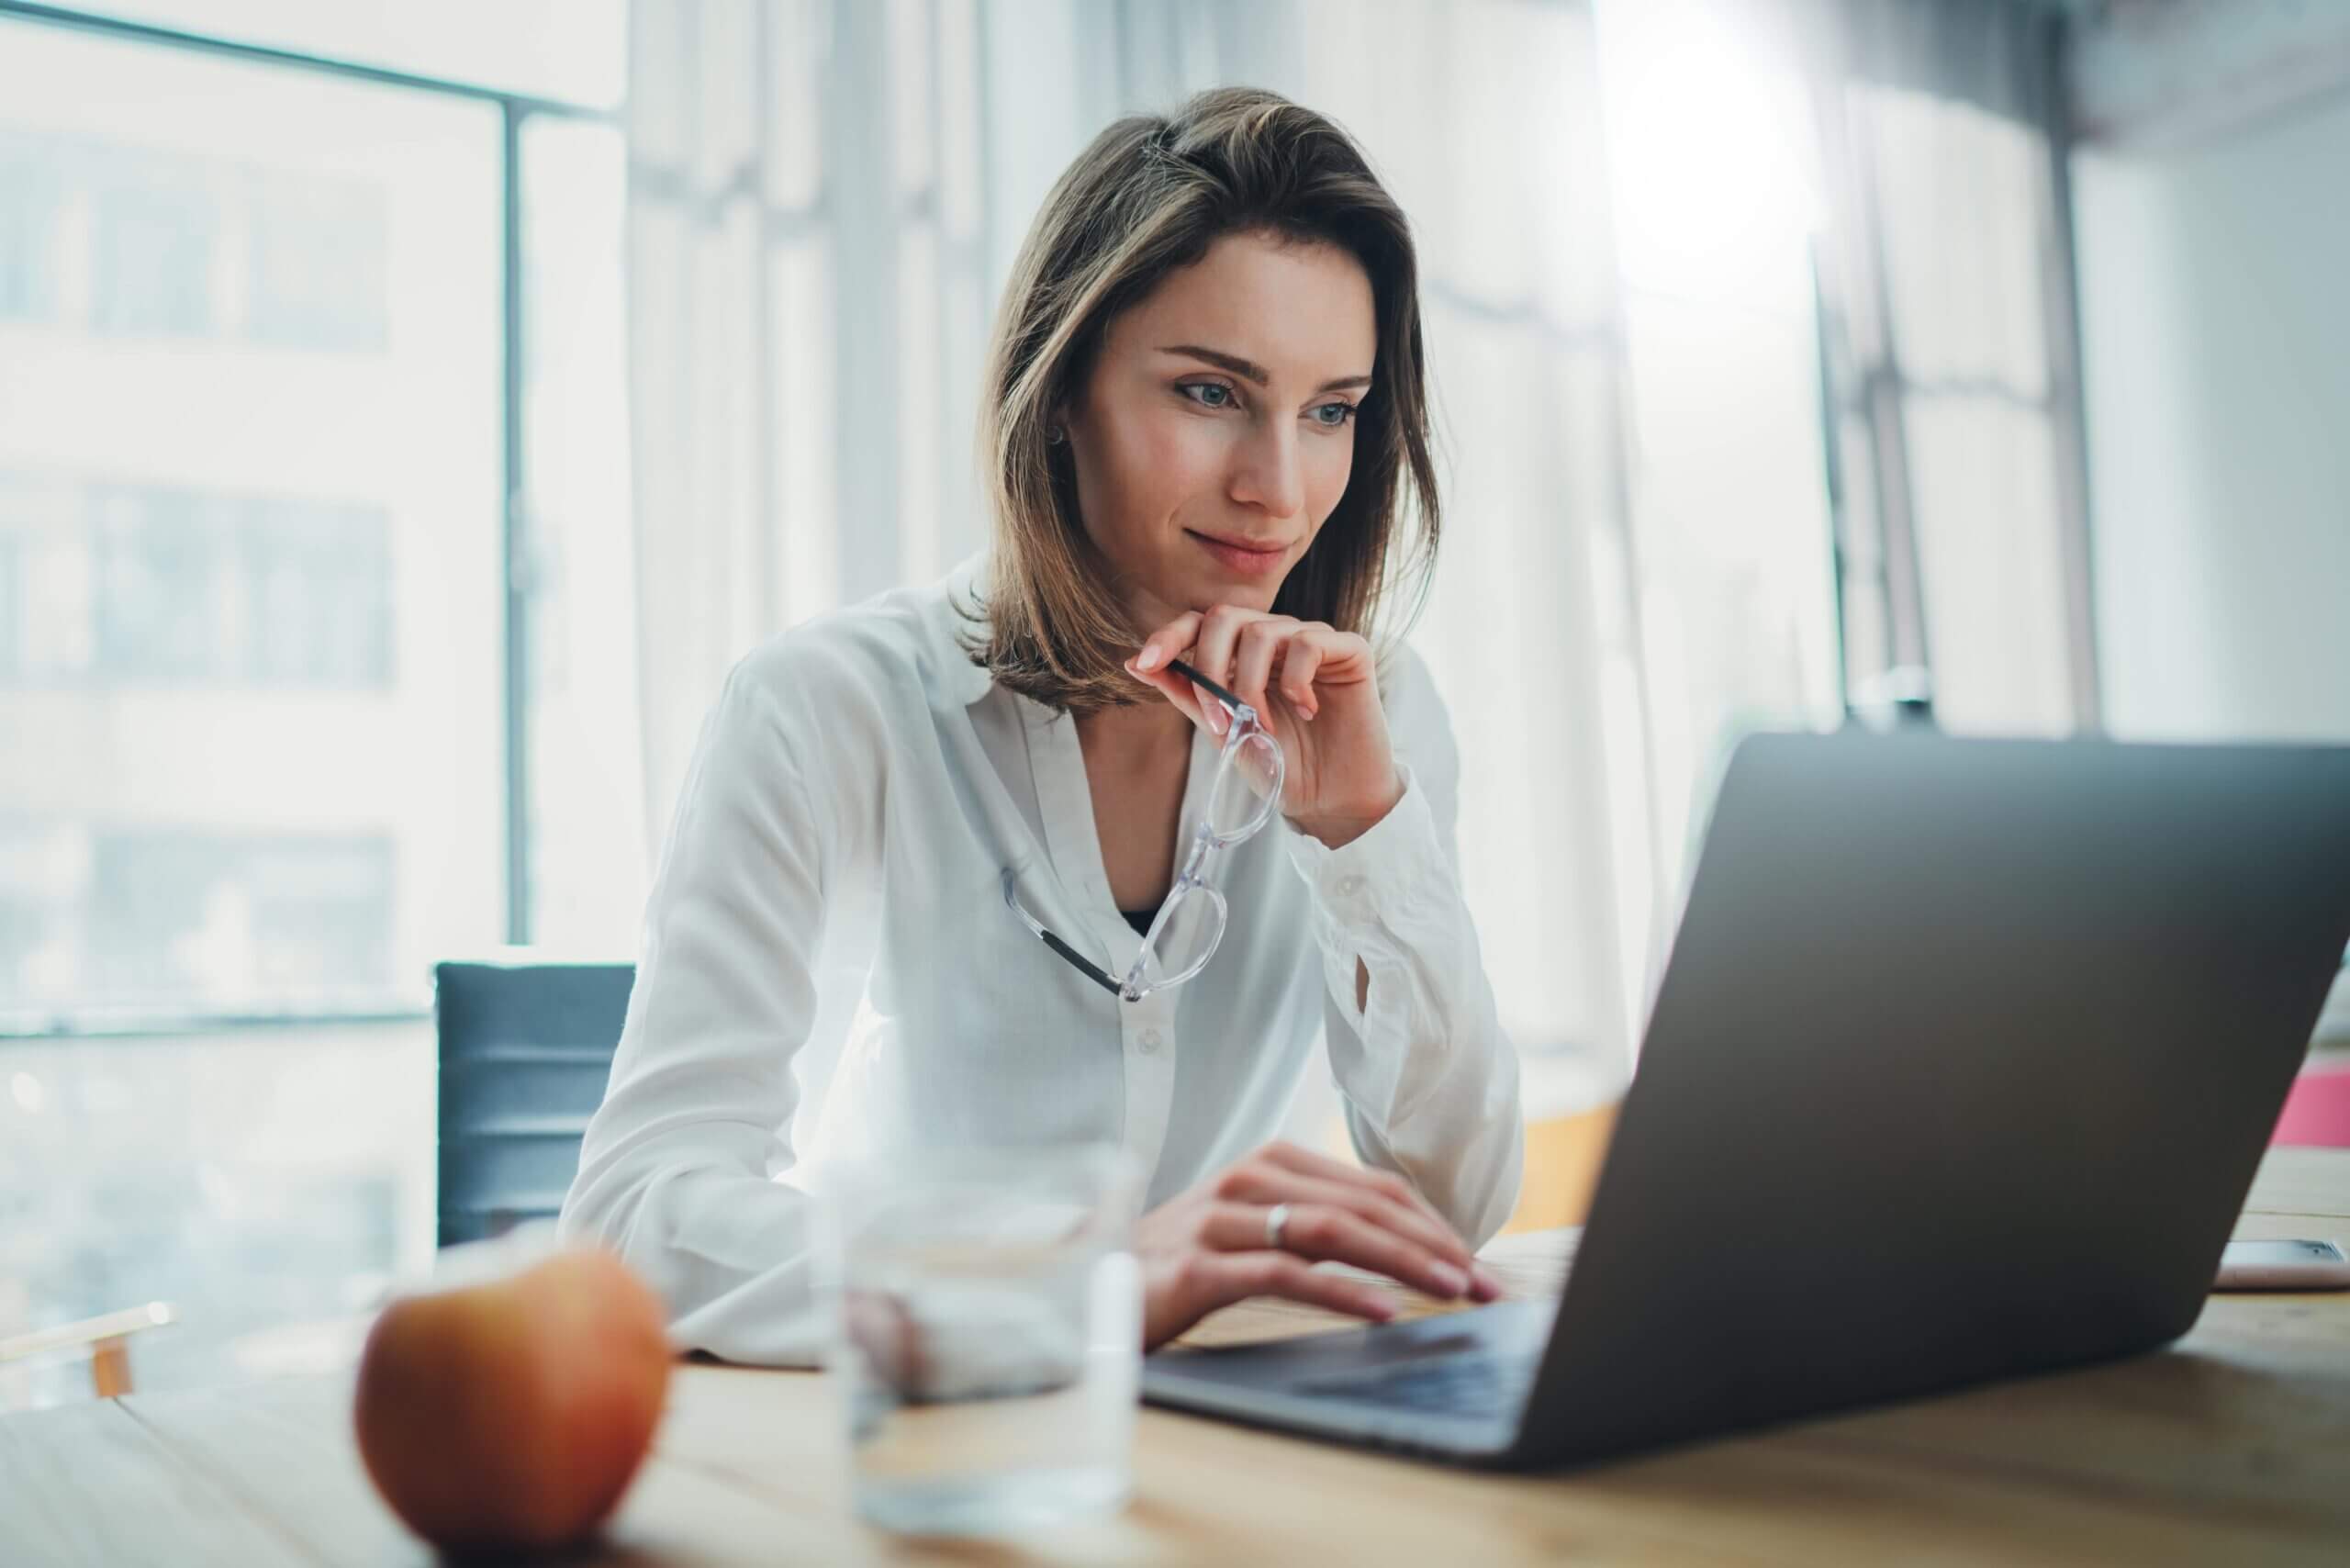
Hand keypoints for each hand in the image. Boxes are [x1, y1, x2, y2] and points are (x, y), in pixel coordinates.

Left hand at [1125, 606, 1403, 847]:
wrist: (1330, 799)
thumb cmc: (1280, 764)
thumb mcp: (1223, 730)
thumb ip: (1187, 693)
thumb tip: (1134, 664)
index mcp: (1243, 654)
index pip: (1200, 623)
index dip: (1169, 635)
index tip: (1146, 663)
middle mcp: (1276, 638)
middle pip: (1225, 616)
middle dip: (1210, 666)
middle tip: (1220, 719)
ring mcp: (1312, 640)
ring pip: (1262, 632)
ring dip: (1251, 686)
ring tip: (1265, 727)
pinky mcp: (1349, 650)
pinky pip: (1308, 642)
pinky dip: (1297, 681)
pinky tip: (1307, 711)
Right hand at [1136, 1141, 1502, 1350]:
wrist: (1084, 1284)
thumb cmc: (1177, 1263)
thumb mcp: (1251, 1231)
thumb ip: (1312, 1228)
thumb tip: (1399, 1252)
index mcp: (1271, 1164)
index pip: (1373, 1187)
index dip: (1432, 1223)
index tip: (1477, 1263)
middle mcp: (1249, 1180)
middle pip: (1364, 1205)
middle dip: (1435, 1245)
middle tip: (1485, 1284)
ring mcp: (1221, 1219)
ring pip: (1332, 1230)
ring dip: (1403, 1262)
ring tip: (1451, 1290)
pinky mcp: (1199, 1265)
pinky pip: (1284, 1273)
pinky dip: (1340, 1291)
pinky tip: (1381, 1310)